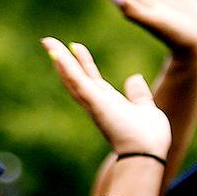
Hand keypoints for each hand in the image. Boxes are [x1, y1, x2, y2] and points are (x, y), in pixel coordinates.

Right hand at [42, 38, 171, 156]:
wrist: (148, 153)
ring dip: (60, 60)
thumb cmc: (149, 138)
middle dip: (63, 60)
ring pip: (72, 78)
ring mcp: (94, 104)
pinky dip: (68, 69)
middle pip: (75, 77)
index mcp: (108, 103)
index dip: (83, 62)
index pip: (91, 79)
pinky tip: (59, 54)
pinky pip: (79, 83)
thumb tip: (133, 77)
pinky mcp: (96, 104)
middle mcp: (97, 103)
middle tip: (49, 42)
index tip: (76, 47)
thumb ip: (139, 94)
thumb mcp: (146, 109)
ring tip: (48, 42)